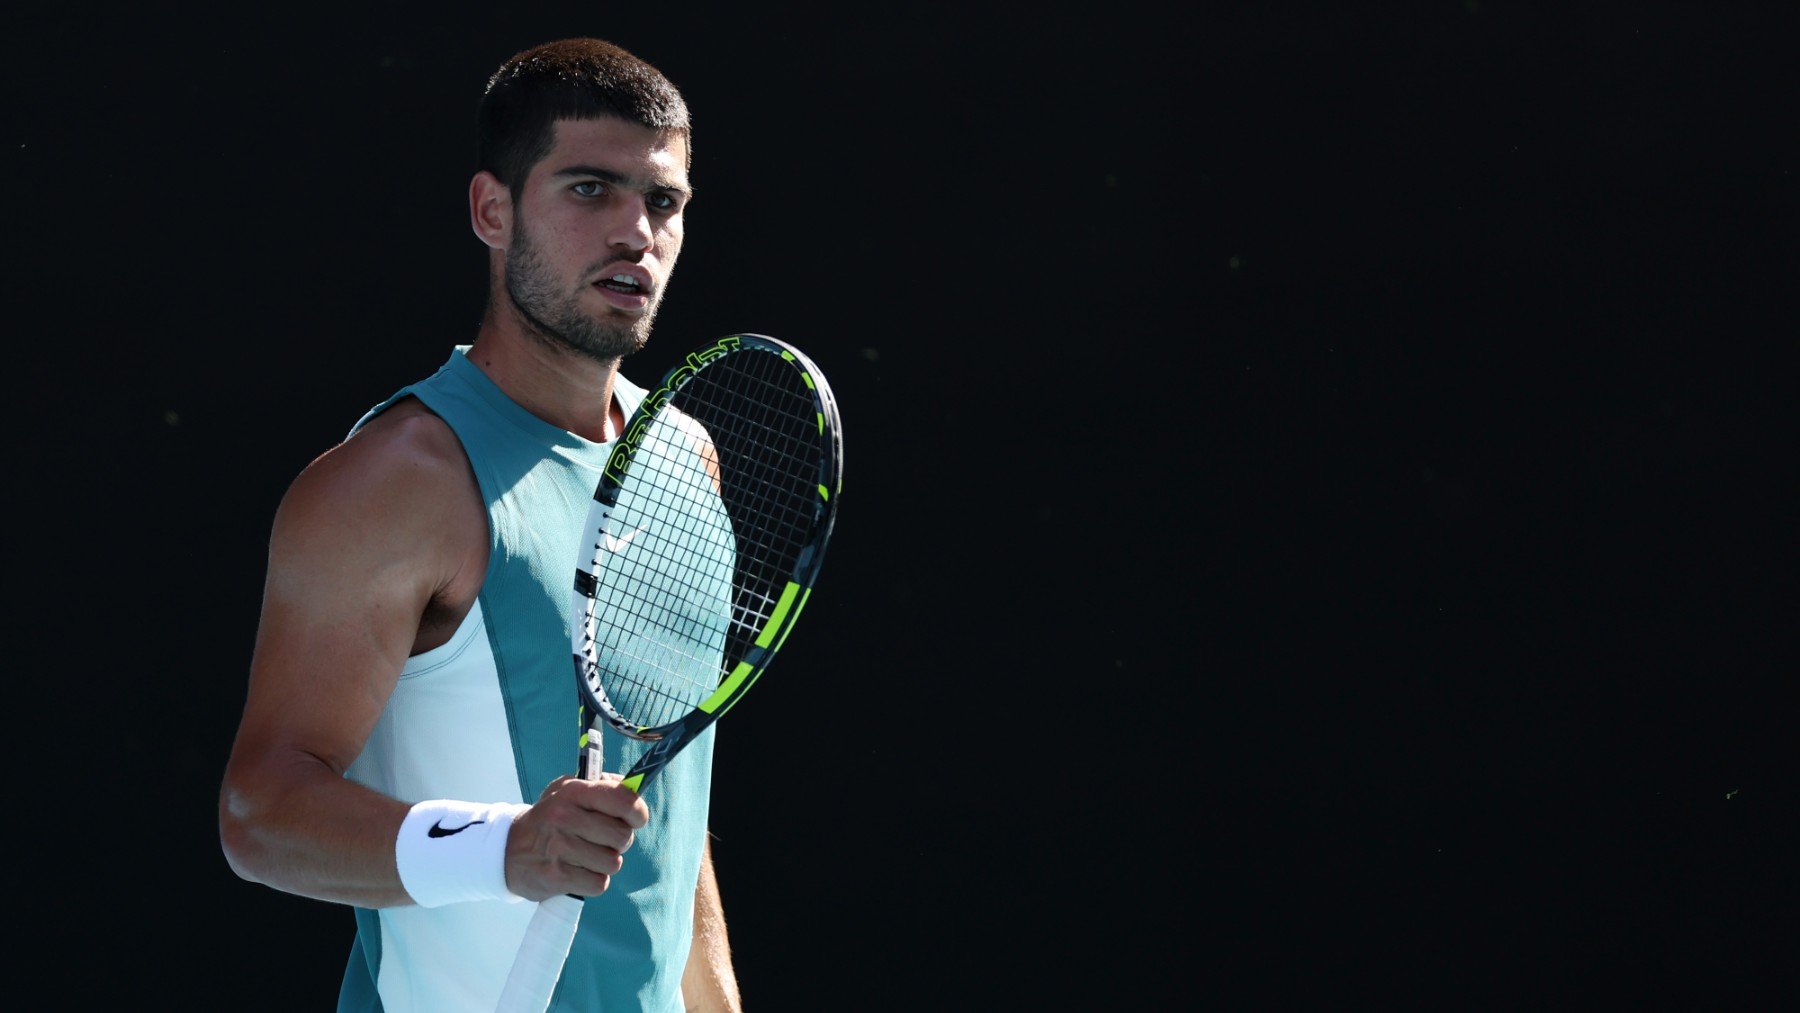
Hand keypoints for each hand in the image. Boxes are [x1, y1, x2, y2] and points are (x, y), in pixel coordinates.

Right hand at [503, 773, 649, 900]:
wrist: (507, 850)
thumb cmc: (549, 818)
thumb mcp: (568, 791)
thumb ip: (602, 785)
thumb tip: (634, 786)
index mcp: (573, 791)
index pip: (623, 800)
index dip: (638, 812)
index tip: (636, 819)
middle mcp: (564, 817)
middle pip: (623, 836)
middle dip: (620, 841)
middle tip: (603, 840)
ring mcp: (559, 847)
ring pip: (613, 862)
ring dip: (605, 863)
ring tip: (587, 855)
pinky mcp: (555, 876)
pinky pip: (598, 883)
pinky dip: (593, 880)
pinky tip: (578, 871)